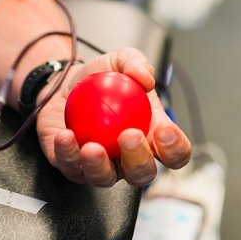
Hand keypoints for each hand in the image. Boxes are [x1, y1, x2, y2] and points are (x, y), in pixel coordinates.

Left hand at [35, 47, 191, 187]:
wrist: (66, 84)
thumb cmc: (102, 78)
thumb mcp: (121, 61)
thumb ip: (136, 63)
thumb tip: (145, 78)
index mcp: (152, 137)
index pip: (174, 153)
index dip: (175, 149)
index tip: (165, 131)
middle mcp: (129, 159)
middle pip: (143, 173)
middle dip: (138, 160)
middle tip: (128, 136)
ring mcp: (102, 167)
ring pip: (105, 178)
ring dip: (99, 166)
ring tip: (92, 147)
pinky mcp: (72, 167)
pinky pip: (71, 167)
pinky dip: (68, 153)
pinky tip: (65, 137)